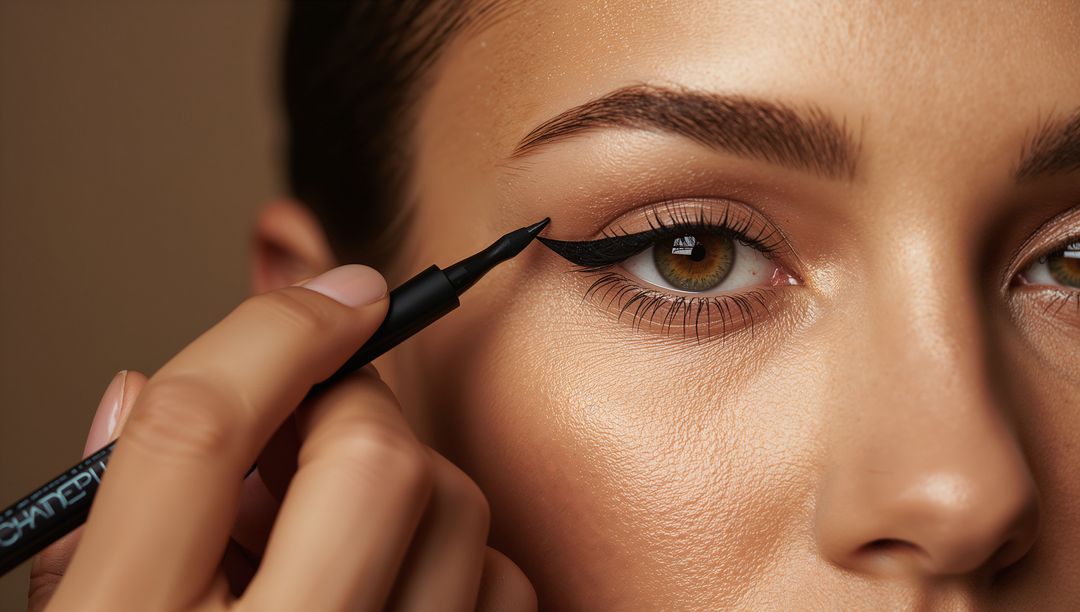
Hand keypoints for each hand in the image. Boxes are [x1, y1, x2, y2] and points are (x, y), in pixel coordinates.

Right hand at [27, 265, 535, 611]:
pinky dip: (464, 566)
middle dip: (354, 411)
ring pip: (459, 515)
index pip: (207, 429)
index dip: (278, 328)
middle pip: (370, 457)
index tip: (337, 290)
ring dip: (412, 485)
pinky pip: (505, 592)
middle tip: (318, 430)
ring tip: (346, 527)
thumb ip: (101, 521)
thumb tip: (150, 391)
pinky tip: (399, 592)